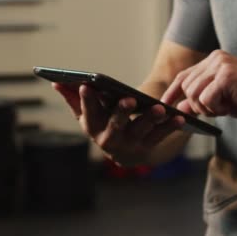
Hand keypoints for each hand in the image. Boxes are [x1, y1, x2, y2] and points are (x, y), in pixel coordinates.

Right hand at [53, 83, 184, 165]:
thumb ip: (73, 99)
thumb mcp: (88, 115)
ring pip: (141, 132)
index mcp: (92, 128)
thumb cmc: (104, 125)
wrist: (126, 153)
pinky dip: (171, 127)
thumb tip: (56, 82)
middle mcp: (109, 140)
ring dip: (151, 120)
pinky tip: (180, 117)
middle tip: (129, 100)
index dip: (86, 100)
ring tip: (161, 108)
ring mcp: (130, 146)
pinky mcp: (148, 148)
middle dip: (121, 112)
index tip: (87, 85)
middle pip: (115, 125)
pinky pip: (160, 136)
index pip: (87, 113)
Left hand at [161, 50, 236, 118]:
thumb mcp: (223, 101)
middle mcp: (215, 59)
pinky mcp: (227, 76)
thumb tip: (179, 107)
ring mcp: (221, 65)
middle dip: (196, 105)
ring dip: (208, 108)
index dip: (172, 91)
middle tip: (218, 110)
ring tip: (227, 106)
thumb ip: (201, 101)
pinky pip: (207, 99)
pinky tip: (233, 104)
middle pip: (186, 86)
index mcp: (214, 60)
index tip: (163, 105)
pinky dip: (217, 108)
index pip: (183, 75)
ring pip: (194, 94)